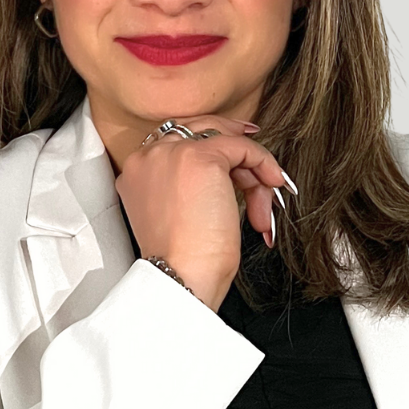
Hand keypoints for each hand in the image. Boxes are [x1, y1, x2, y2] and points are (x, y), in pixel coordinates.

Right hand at [116, 113, 294, 310]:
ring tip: (262, 205)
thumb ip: (189, 183)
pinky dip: (262, 163)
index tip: (235, 153)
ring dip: (252, 170)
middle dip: (235, 148)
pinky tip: (271, 184)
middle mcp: (149, 156)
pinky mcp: (201, 157)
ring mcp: (173, 153)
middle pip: (200, 132)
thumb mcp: (179, 212)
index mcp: (137, 170)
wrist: (180, 276)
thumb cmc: (182, 259)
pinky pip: (242, 148)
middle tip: (259, 161)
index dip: (210, 144)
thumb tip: (230, 171)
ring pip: (223, 140)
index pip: (177, 141)